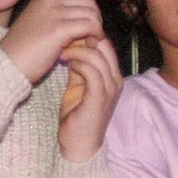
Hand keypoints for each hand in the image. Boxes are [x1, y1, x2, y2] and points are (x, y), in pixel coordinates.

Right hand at [0, 0, 104, 83]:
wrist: (7, 64)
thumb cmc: (22, 51)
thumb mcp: (39, 26)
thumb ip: (58, 19)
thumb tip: (82, 24)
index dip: (87, 13)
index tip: (86, 30)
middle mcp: (49, 0)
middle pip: (88, 1)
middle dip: (95, 19)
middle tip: (92, 36)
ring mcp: (53, 12)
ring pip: (91, 13)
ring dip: (96, 28)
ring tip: (90, 43)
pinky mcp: (58, 28)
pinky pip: (89, 25)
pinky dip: (95, 35)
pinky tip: (89, 45)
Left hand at [57, 36, 122, 161]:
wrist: (78, 144)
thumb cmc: (77, 113)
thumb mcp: (78, 83)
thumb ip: (80, 65)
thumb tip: (72, 44)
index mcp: (112, 74)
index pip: (105, 43)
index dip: (87, 34)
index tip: (67, 35)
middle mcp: (116, 80)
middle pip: (105, 45)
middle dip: (83, 37)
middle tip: (63, 39)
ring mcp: (110, 89)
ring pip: (98, 56)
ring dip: (77, 49)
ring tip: (62, 51)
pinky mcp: (99, 98)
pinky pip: (93, 71)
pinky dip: (78, 62)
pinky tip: (66, 63)